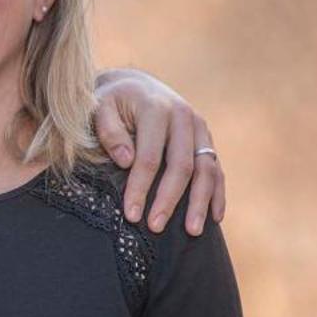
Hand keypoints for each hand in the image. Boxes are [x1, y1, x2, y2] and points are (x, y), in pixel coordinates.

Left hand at [91, 69, 226, 235]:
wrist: (135, 86)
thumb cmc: (111, 102)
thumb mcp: (99, 108)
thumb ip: (108, 131)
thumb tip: (126, 161)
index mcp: (156, 108)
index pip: (149, 156)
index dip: (140, 187)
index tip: (131, 214)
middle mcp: (184, 116)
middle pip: (182, 165)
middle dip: (169, 199)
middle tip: (156, 228)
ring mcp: (200, 128)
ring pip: (207, 169)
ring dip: (200, 202)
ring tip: (193, 231)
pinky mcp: (206, 140)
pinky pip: (216, 169)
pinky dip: (217, 193)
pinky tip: (215, 217)